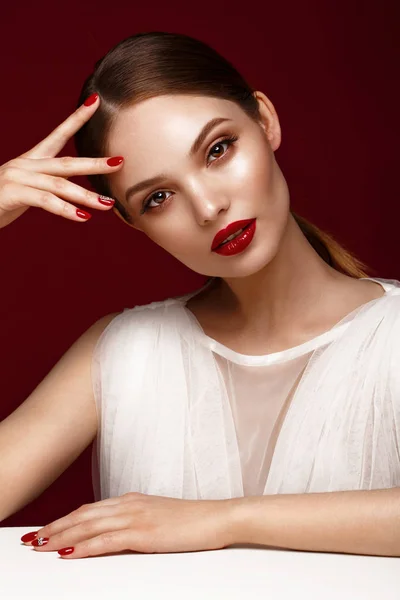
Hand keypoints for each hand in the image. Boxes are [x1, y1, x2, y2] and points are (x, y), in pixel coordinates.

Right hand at [0, 93, 123, 228]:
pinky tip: (83, 217)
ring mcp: (18, 177)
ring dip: (86, 196)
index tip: (95, 102)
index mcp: (31, 160)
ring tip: (108, 204)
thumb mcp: (27, 190)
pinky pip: (45, 201)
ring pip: (60, 185)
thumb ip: (48, 187)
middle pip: (67, 162)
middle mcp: (25, 164)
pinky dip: (66, 210)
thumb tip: (74, 191)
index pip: (58, 134)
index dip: (77, 118)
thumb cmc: (1, 201)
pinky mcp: (13, 193)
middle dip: (95, 164)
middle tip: (120, 162)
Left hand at [21, 492, 239, 558]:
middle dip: (57, 526)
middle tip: (35, 538)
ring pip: (89, 526)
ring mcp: (136, 517)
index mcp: (132, 500)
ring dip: (63, 536)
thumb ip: (136, 521)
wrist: (216, 518)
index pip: (91, 508)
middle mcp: (129, 504)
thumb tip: (117, 533)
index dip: (67, 518)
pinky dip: (84, 547)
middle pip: (84, 515)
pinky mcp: (143, 533)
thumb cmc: (191, 520)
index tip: (50, 528)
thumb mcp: (158, 518)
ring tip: (42, 546)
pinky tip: (70, 554)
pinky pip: (106, 540)